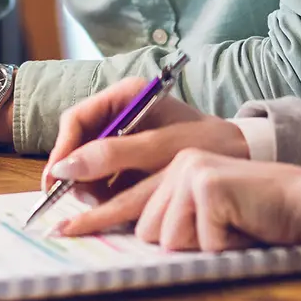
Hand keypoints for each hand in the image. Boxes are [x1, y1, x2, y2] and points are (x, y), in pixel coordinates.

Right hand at [42, 75, 246, 194]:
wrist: (245, 155)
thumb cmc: (206, 144)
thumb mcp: (158, 149)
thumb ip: (111, 156)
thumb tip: (64, 168)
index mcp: (125, 96)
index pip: (77, 119)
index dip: (62, 149)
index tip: (55, 179)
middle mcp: (121, 112)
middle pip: (79, 142)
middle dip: (75, 172)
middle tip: (76, 199)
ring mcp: (127, 136)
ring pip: (90, 162)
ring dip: (89, 185)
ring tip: (98, 204)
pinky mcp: (135, 157)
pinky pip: (107, 175)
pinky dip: (106, 191)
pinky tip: (112, 205)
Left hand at [59, 150, 300, 251]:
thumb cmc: (258, 213)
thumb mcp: (208, 211)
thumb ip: (172, 212)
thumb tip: (142, 236)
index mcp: (173, 165)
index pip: (125, 196)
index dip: (95, 217)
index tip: (62, 231)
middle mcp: (177, 162)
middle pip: (146, 227)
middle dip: (181, 243)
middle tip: (206, 231)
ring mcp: (191, 171)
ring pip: (167, 238)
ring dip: (203, 246)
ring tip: (232, 228)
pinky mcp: (208, 186)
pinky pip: (198, 242)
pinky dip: (223, 246)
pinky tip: (242, 228)